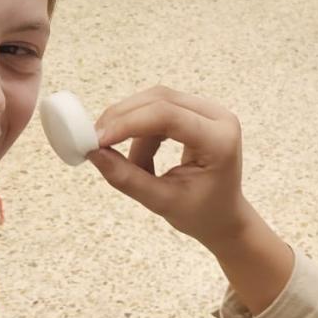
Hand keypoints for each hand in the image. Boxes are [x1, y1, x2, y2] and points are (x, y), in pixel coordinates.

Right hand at [90, 86, 293, 313]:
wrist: (224, 217)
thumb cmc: (201, 214)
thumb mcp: (162, 202)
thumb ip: (127, 178)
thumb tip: (93, 153)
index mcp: (219, 140)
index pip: (168, 117)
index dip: (128, 124)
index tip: (97, 139)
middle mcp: (219, 117)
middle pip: (160, 100)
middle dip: (123, 119)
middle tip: (95, 140)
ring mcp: (210, 111)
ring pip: (156, 102)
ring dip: (132, 130)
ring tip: (132, 166)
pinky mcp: (197, 112)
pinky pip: (159, 110)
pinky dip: (141, 132)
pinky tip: (142, 159)